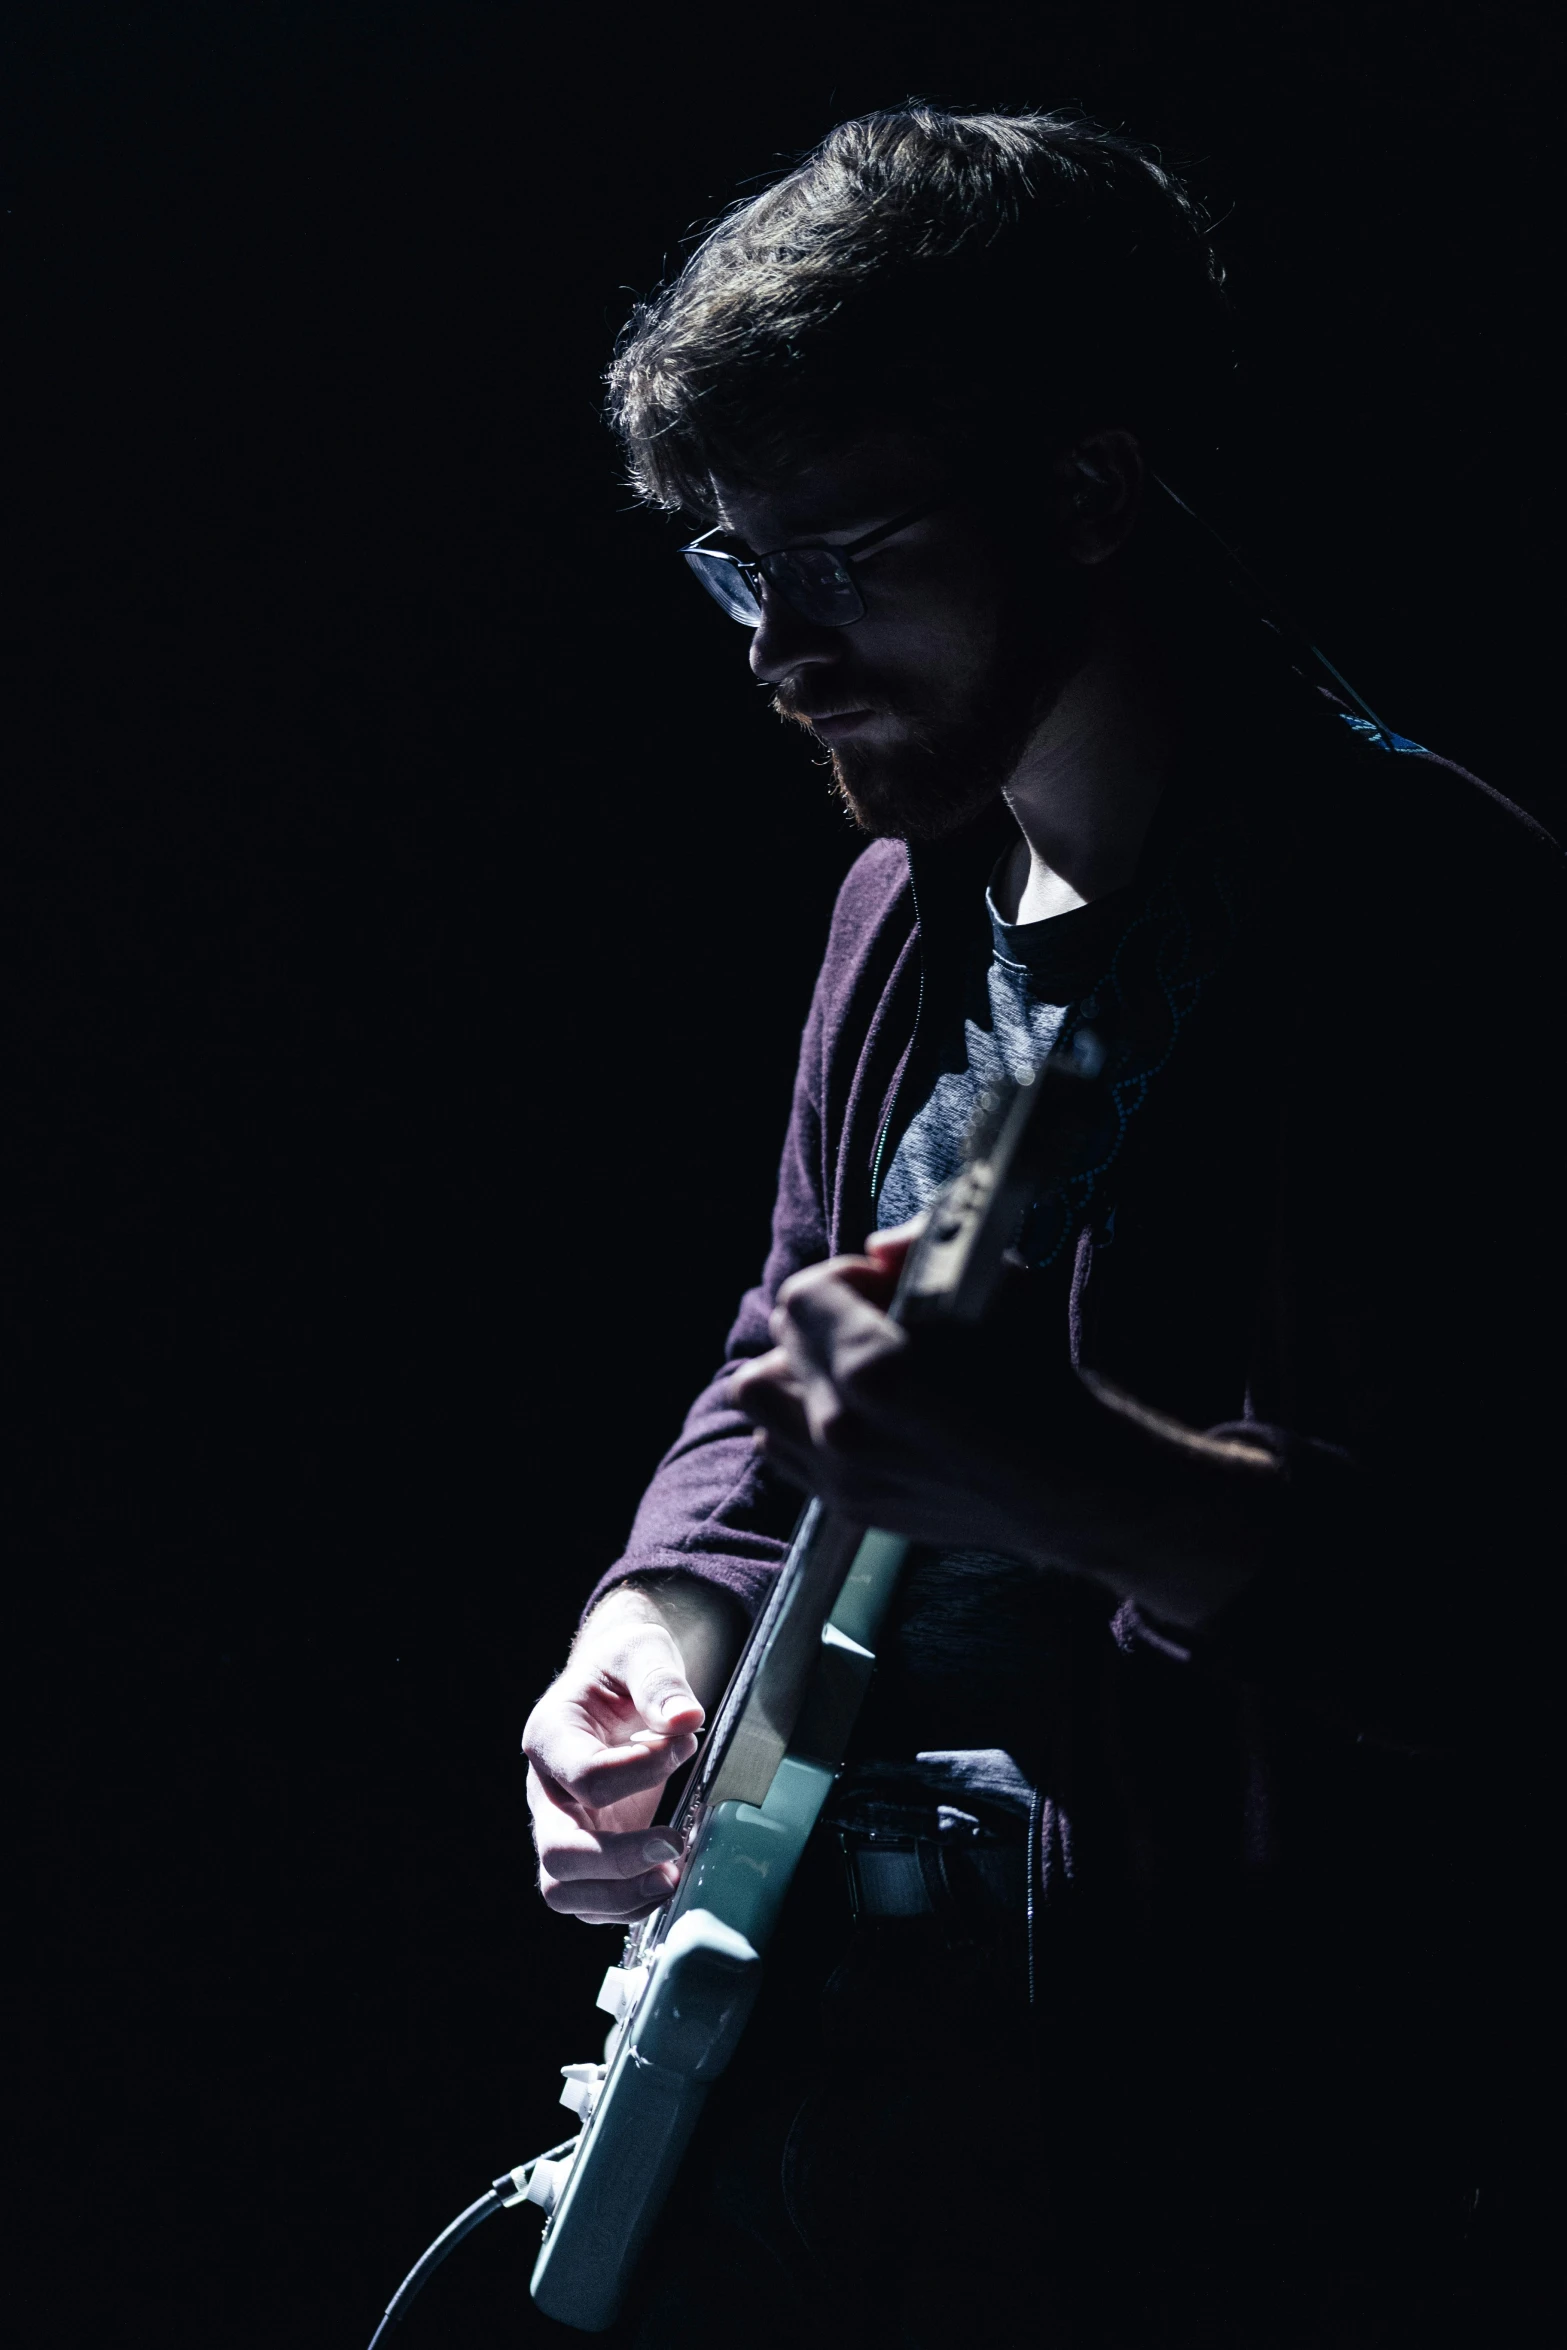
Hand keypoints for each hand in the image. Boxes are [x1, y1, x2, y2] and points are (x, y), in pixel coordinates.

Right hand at [523, 1580, 739, 1923]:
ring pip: (564, 1889)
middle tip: (675, 1843)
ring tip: (672, 1876)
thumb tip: (685, 1719)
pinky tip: (667, 1880)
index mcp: (550, 1736)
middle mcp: (546, 1790)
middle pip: (558, 1850)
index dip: (643, 1770)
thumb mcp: (641, 1651)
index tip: (687, 1744)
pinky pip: (590, 1900)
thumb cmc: (624, 1667)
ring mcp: (562, 1825)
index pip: (586, 1776)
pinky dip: (627, 1904)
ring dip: (621, 1895)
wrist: (616, 1686)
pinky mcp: (586, 1850)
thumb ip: (659, 1680)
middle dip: (619, 1859)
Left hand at [726, 1221, 1055, 1558]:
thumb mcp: (997, 1284)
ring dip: (796, 1373)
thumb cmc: (1039, 1374)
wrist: (1067, 1479)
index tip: (879, 1287)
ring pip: (761, 1398)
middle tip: (867, 1324)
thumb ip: (921, 1251)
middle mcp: (842, 1427)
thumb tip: (874, 1251)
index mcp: (873, 1368)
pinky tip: (849, 1412)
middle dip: (820, 1321)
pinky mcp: (846, 1506)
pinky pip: (779, 1448)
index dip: (842, 1278)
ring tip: (847, 1370)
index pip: (802, 1295)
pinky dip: (799, 1423)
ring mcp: (839, 1473)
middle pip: (777, 1343)